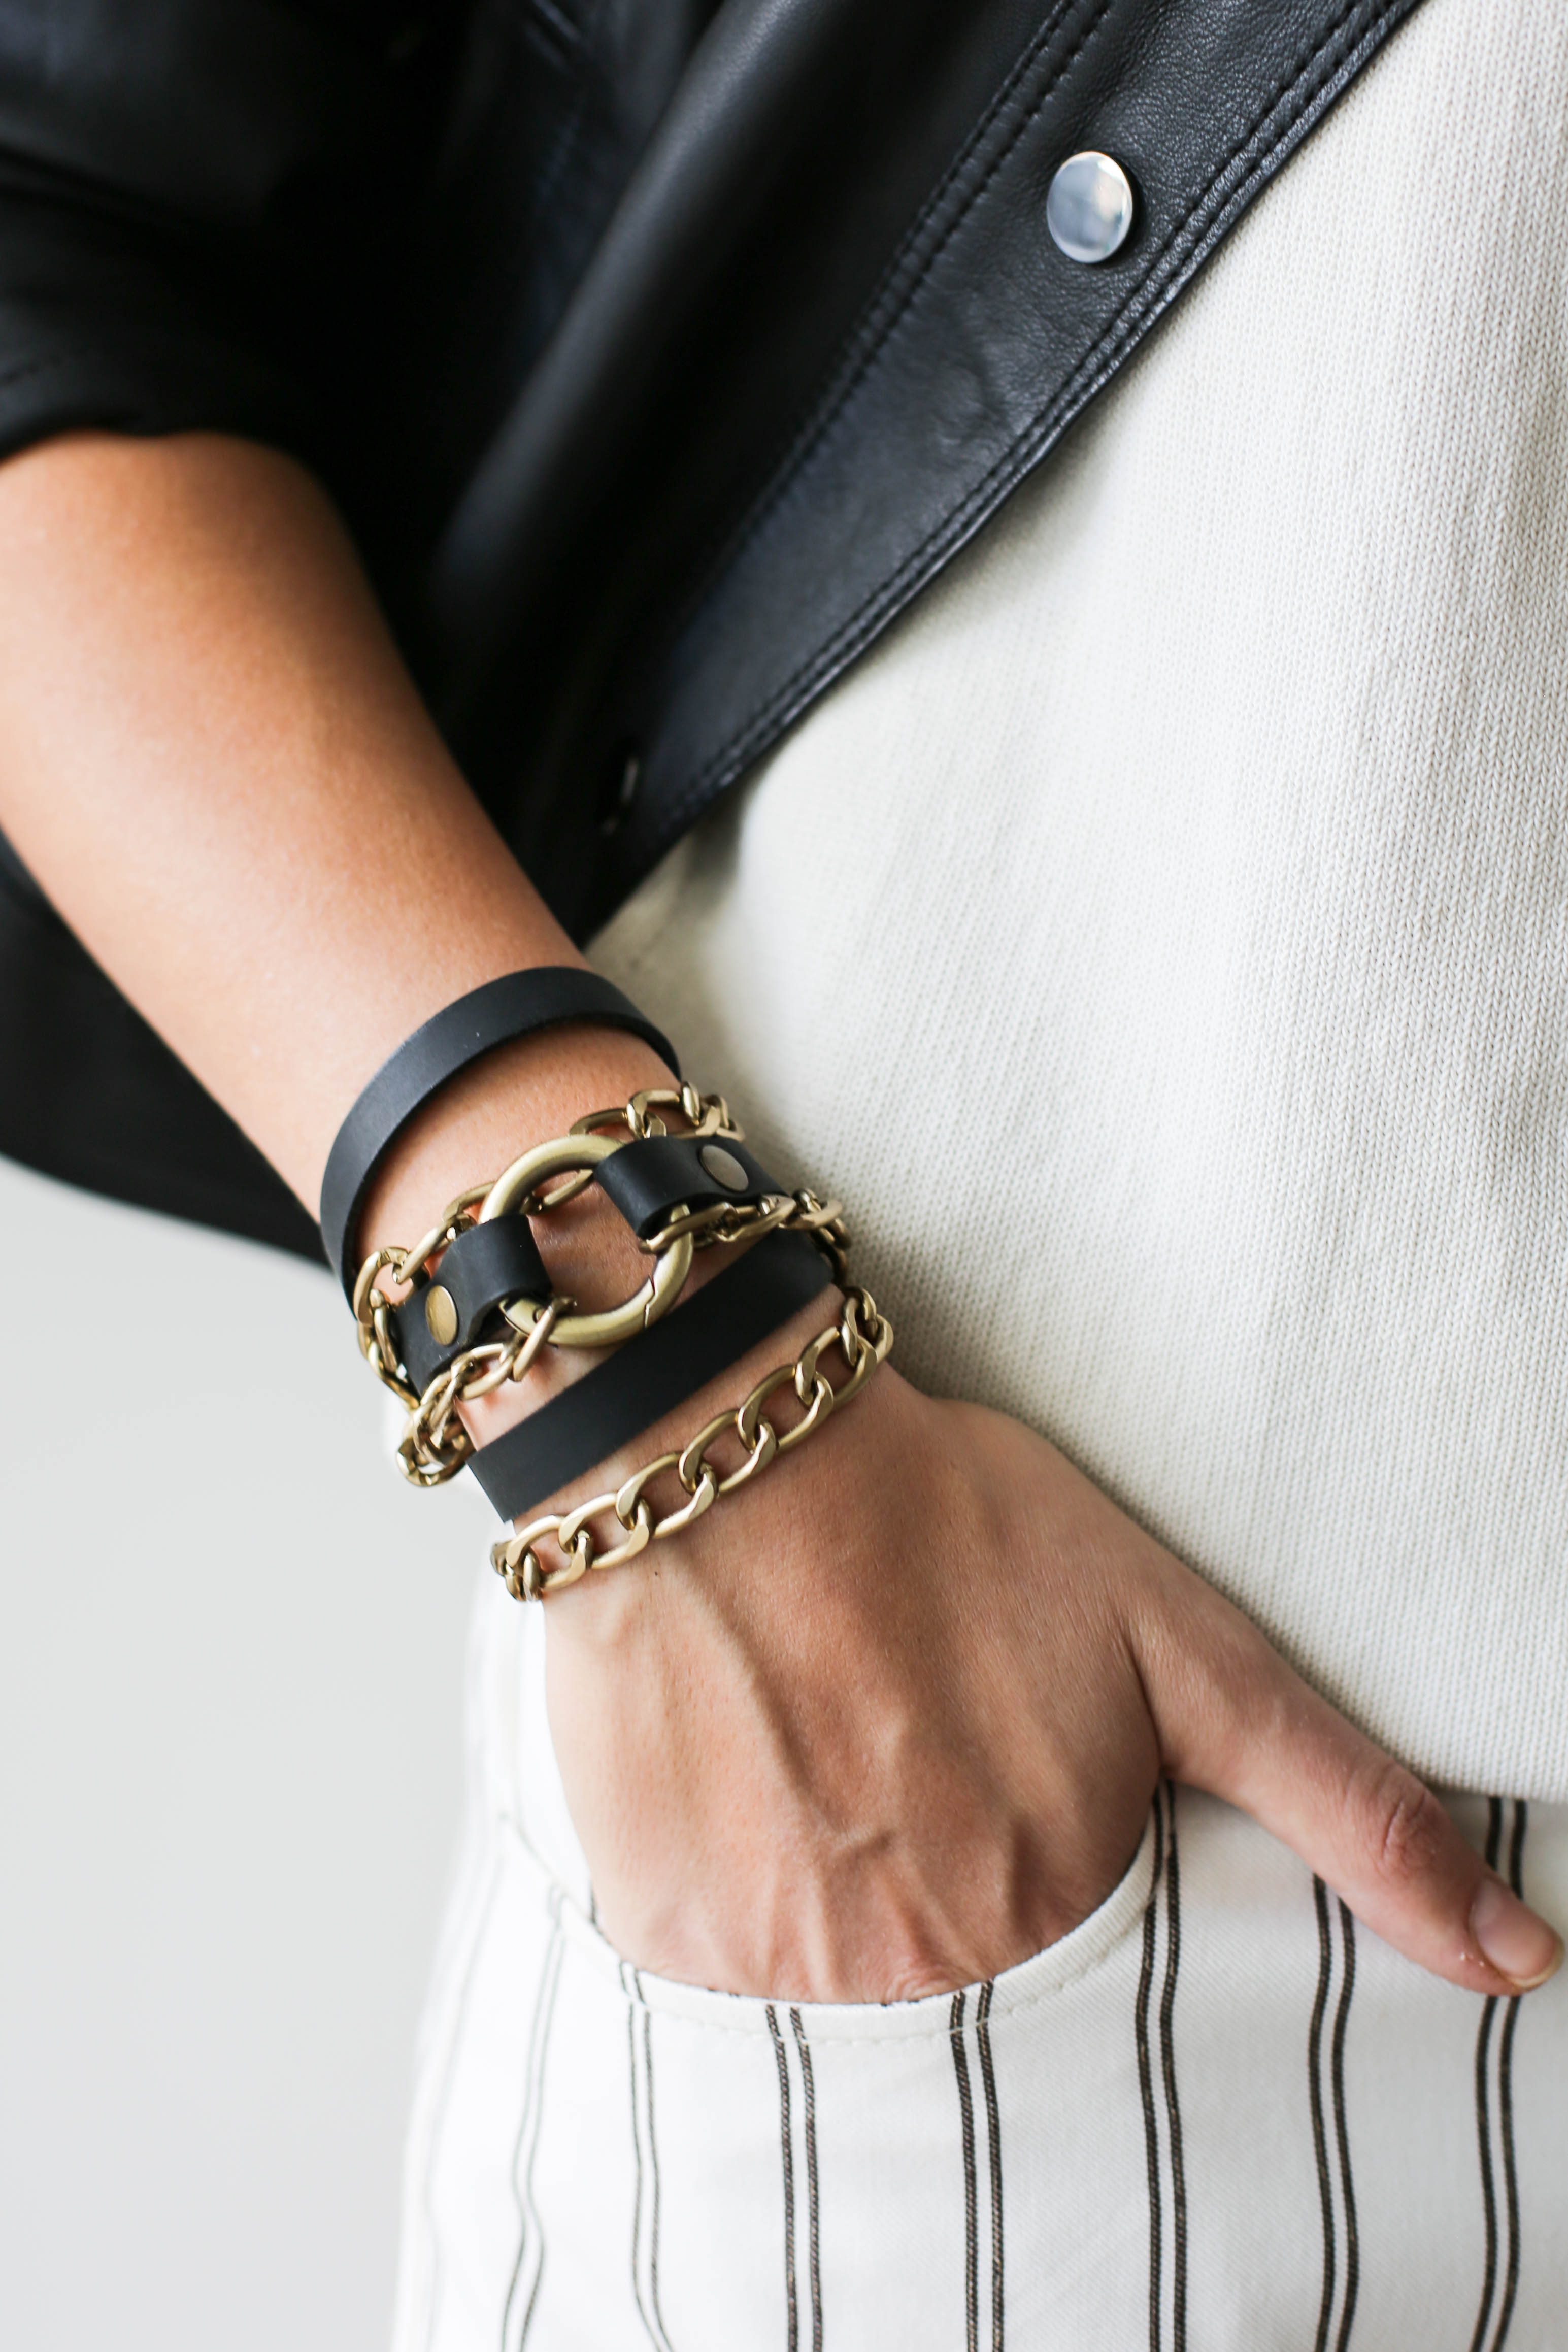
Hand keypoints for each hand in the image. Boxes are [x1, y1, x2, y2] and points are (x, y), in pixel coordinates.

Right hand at [531, 1330, 1562, 2004]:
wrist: (731, 1454)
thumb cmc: (960, 1531)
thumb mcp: (1186, 1651)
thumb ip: (1352, 1810)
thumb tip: (1525, 1964)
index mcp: (1047, 1923)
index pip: (1090, 2005)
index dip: (1052, 1887)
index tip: (1011, 1801)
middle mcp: (908, 1978)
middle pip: (963, 2002)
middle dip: (952, 1895)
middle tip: (918, 1763)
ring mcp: (771, 1968)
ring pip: (842, 1992)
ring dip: (847, 1898)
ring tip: (834, 1756)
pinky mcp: (662, 1931)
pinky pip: (725, 1972)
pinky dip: (748, 1891)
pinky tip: (756, 1776)